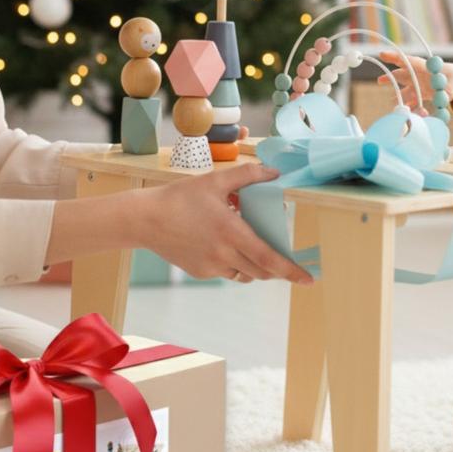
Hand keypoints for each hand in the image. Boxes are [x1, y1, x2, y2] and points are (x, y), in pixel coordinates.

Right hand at [143, 164, 313, 285]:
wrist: (145, 219)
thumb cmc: (180, 198)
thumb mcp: (216, 181)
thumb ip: (248, 175)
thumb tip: (274, 172)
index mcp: (231, 232)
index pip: (269, 258)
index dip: (290, 270)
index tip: (308, 279)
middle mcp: (224, 254)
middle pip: (261, 270)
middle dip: (277, 268)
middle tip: (285, 259)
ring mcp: (212, 266)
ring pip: (245, 273)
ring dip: (255, 265)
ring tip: (251, 246)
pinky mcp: (201, 272)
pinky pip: (227, 272)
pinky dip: (234, 263)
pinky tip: (224, 244)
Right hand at [376, 52, 452, 109]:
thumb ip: (447, 91)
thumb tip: (442, 98)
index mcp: (426, 67)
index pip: (409, 61)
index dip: (395, 57)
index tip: (382, 54)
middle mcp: (418, 75)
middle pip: (401, 74)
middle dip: (389, 77)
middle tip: (380, 80)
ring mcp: (418, 85)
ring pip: (403, 89)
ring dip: (398, 96)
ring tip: (394, 103)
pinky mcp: (420, 94)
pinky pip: (411, 101)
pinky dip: (410, 107)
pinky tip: (408, 113)